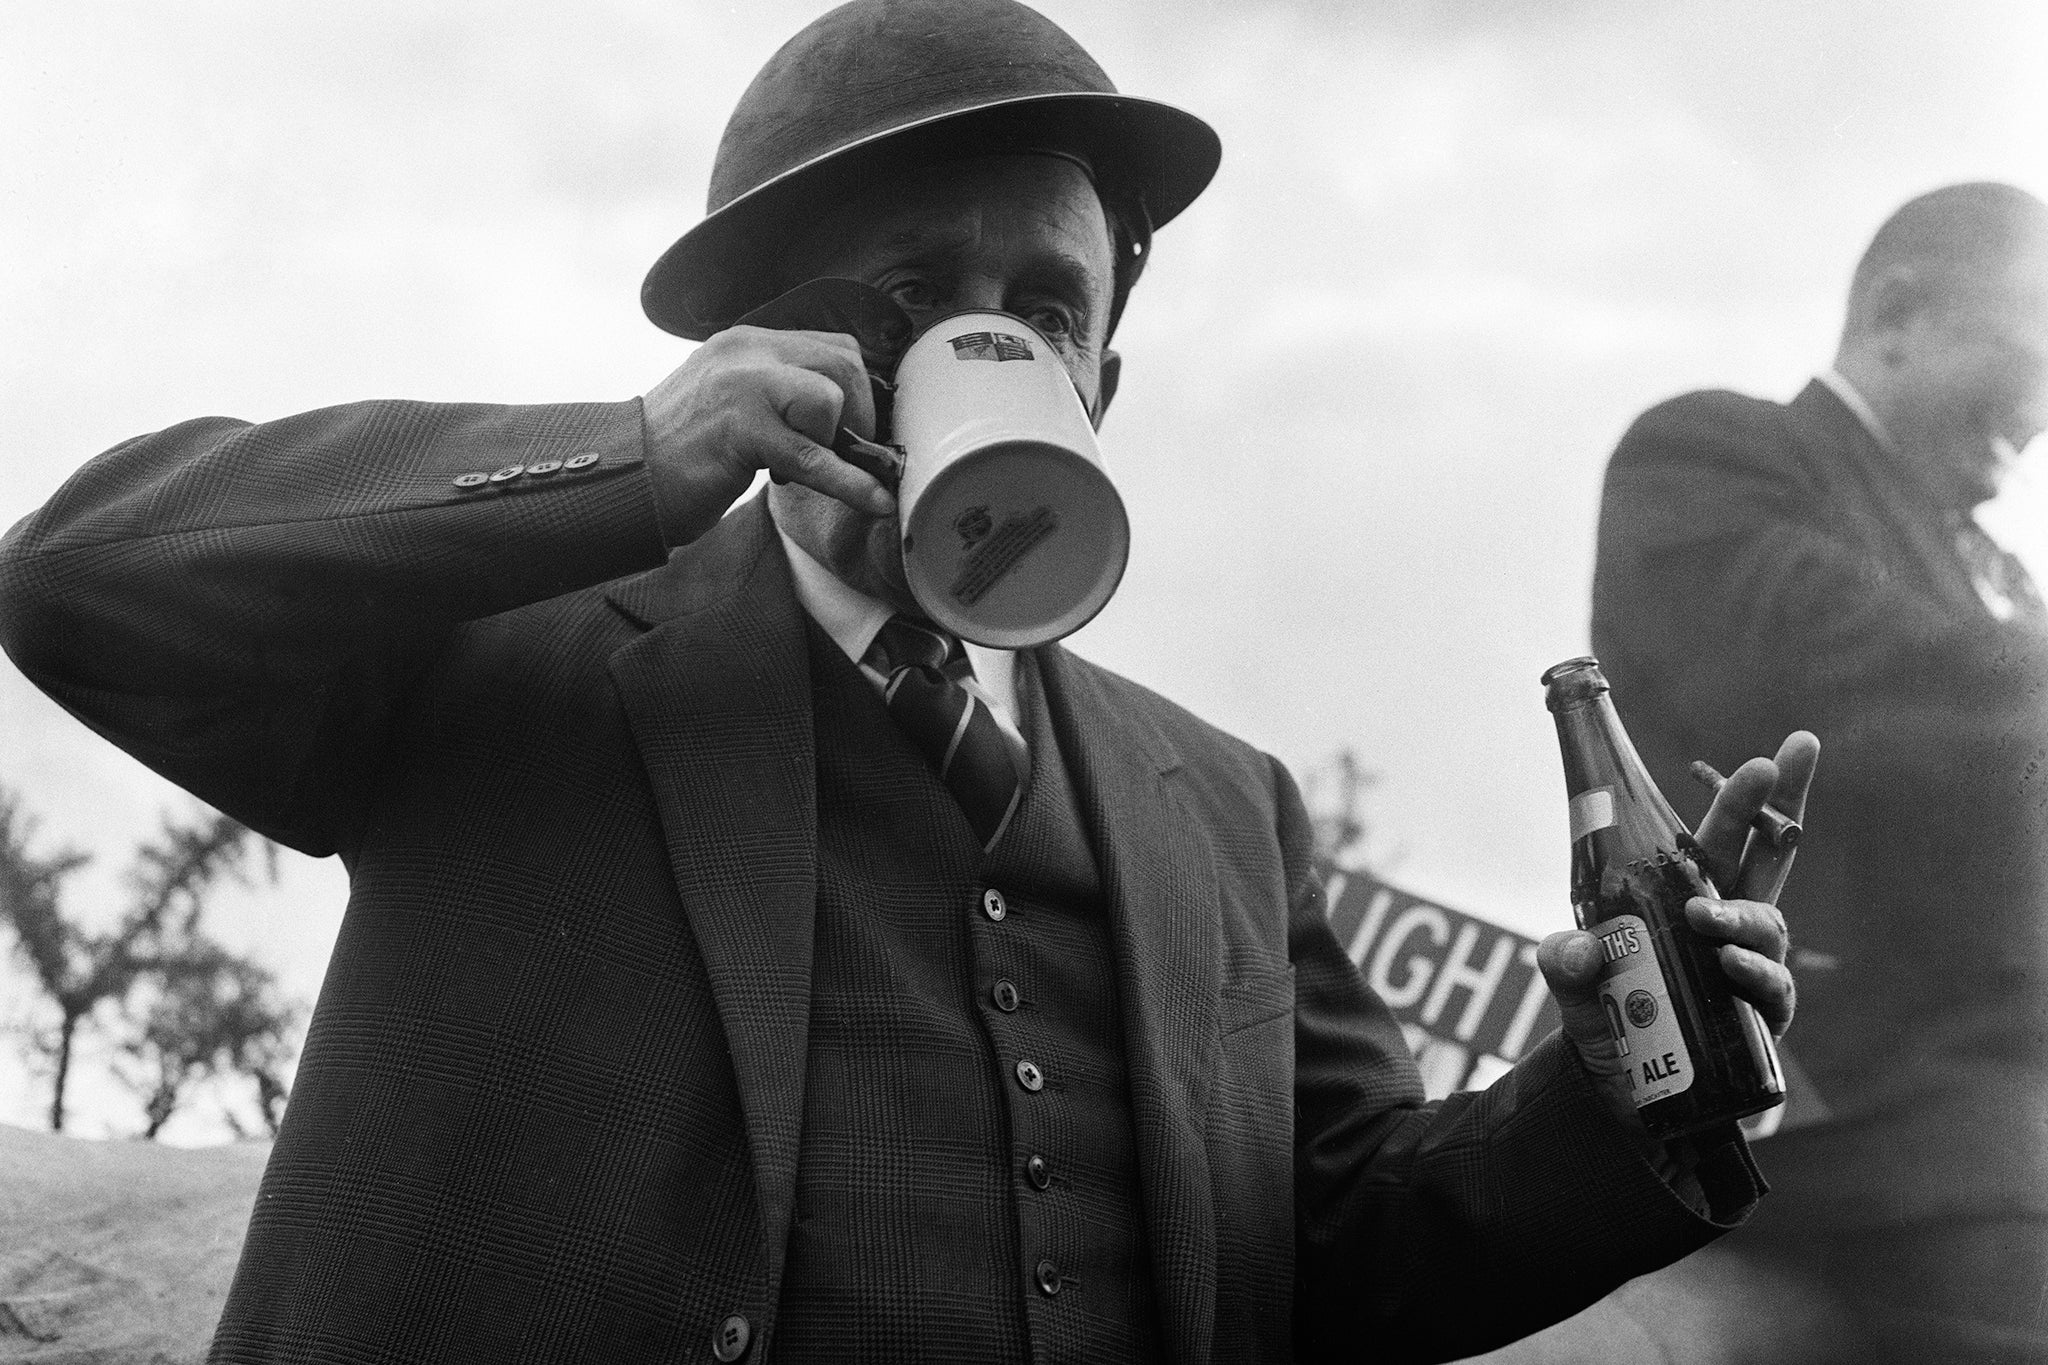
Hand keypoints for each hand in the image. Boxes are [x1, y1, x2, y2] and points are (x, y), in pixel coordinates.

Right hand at [640, 325, 891, 546]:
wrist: (619, 480)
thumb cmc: (675, 454)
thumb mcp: (728, 402)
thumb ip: (775, 393)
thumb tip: (838, 414)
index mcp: (746, 342)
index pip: (831, 345)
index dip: (858, 391)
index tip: (857, 431)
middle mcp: (746, 351)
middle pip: (843, 364)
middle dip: (861, 415)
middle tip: (849, 454)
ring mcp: (743, 385)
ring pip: (831, 400)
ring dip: (839, 445)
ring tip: (813, 470)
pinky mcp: (742, 428)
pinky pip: (814, 456)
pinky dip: (852, 483)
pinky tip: (874, 500)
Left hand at [1540, 730, 1818, 1121]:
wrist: (1617, 1092)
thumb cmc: (1607, 1016)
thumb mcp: (1570, 981)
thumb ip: (1564, 960)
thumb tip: (1579, 948)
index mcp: (1691, 894)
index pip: (1728, 836)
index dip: (1754, 796)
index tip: (1781, 749)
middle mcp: (1730, 923)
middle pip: (1771, 857)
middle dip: (1781, 805)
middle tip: (1769, 764)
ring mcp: (1749, 969)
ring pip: (1767, 924)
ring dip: (1739, 915)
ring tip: (1702, 918)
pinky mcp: (1757, 1021)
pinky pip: (1769, 991)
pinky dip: (1751, 974)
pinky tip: (1728, 966)